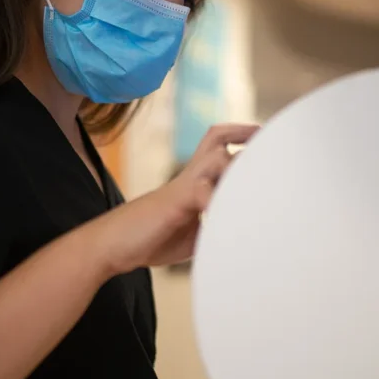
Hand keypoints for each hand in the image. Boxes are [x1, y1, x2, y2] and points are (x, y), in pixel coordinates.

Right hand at [86, 123, 259, 274]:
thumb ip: (214, 225)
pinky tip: (227, 217)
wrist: (111, 244)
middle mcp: (189, 176)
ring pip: (216, 157)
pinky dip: (219, 202)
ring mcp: (182, 186)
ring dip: (237, 166)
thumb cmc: (150, 238)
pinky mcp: (176, 201)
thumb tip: (241, 233)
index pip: (219, 148)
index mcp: (194, 182)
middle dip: (244, 133)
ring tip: (258, 177)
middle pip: (216, 137)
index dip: (241, 140)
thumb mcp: (192, 233)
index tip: (265, 141)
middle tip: (267, 135)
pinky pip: (204, 192)